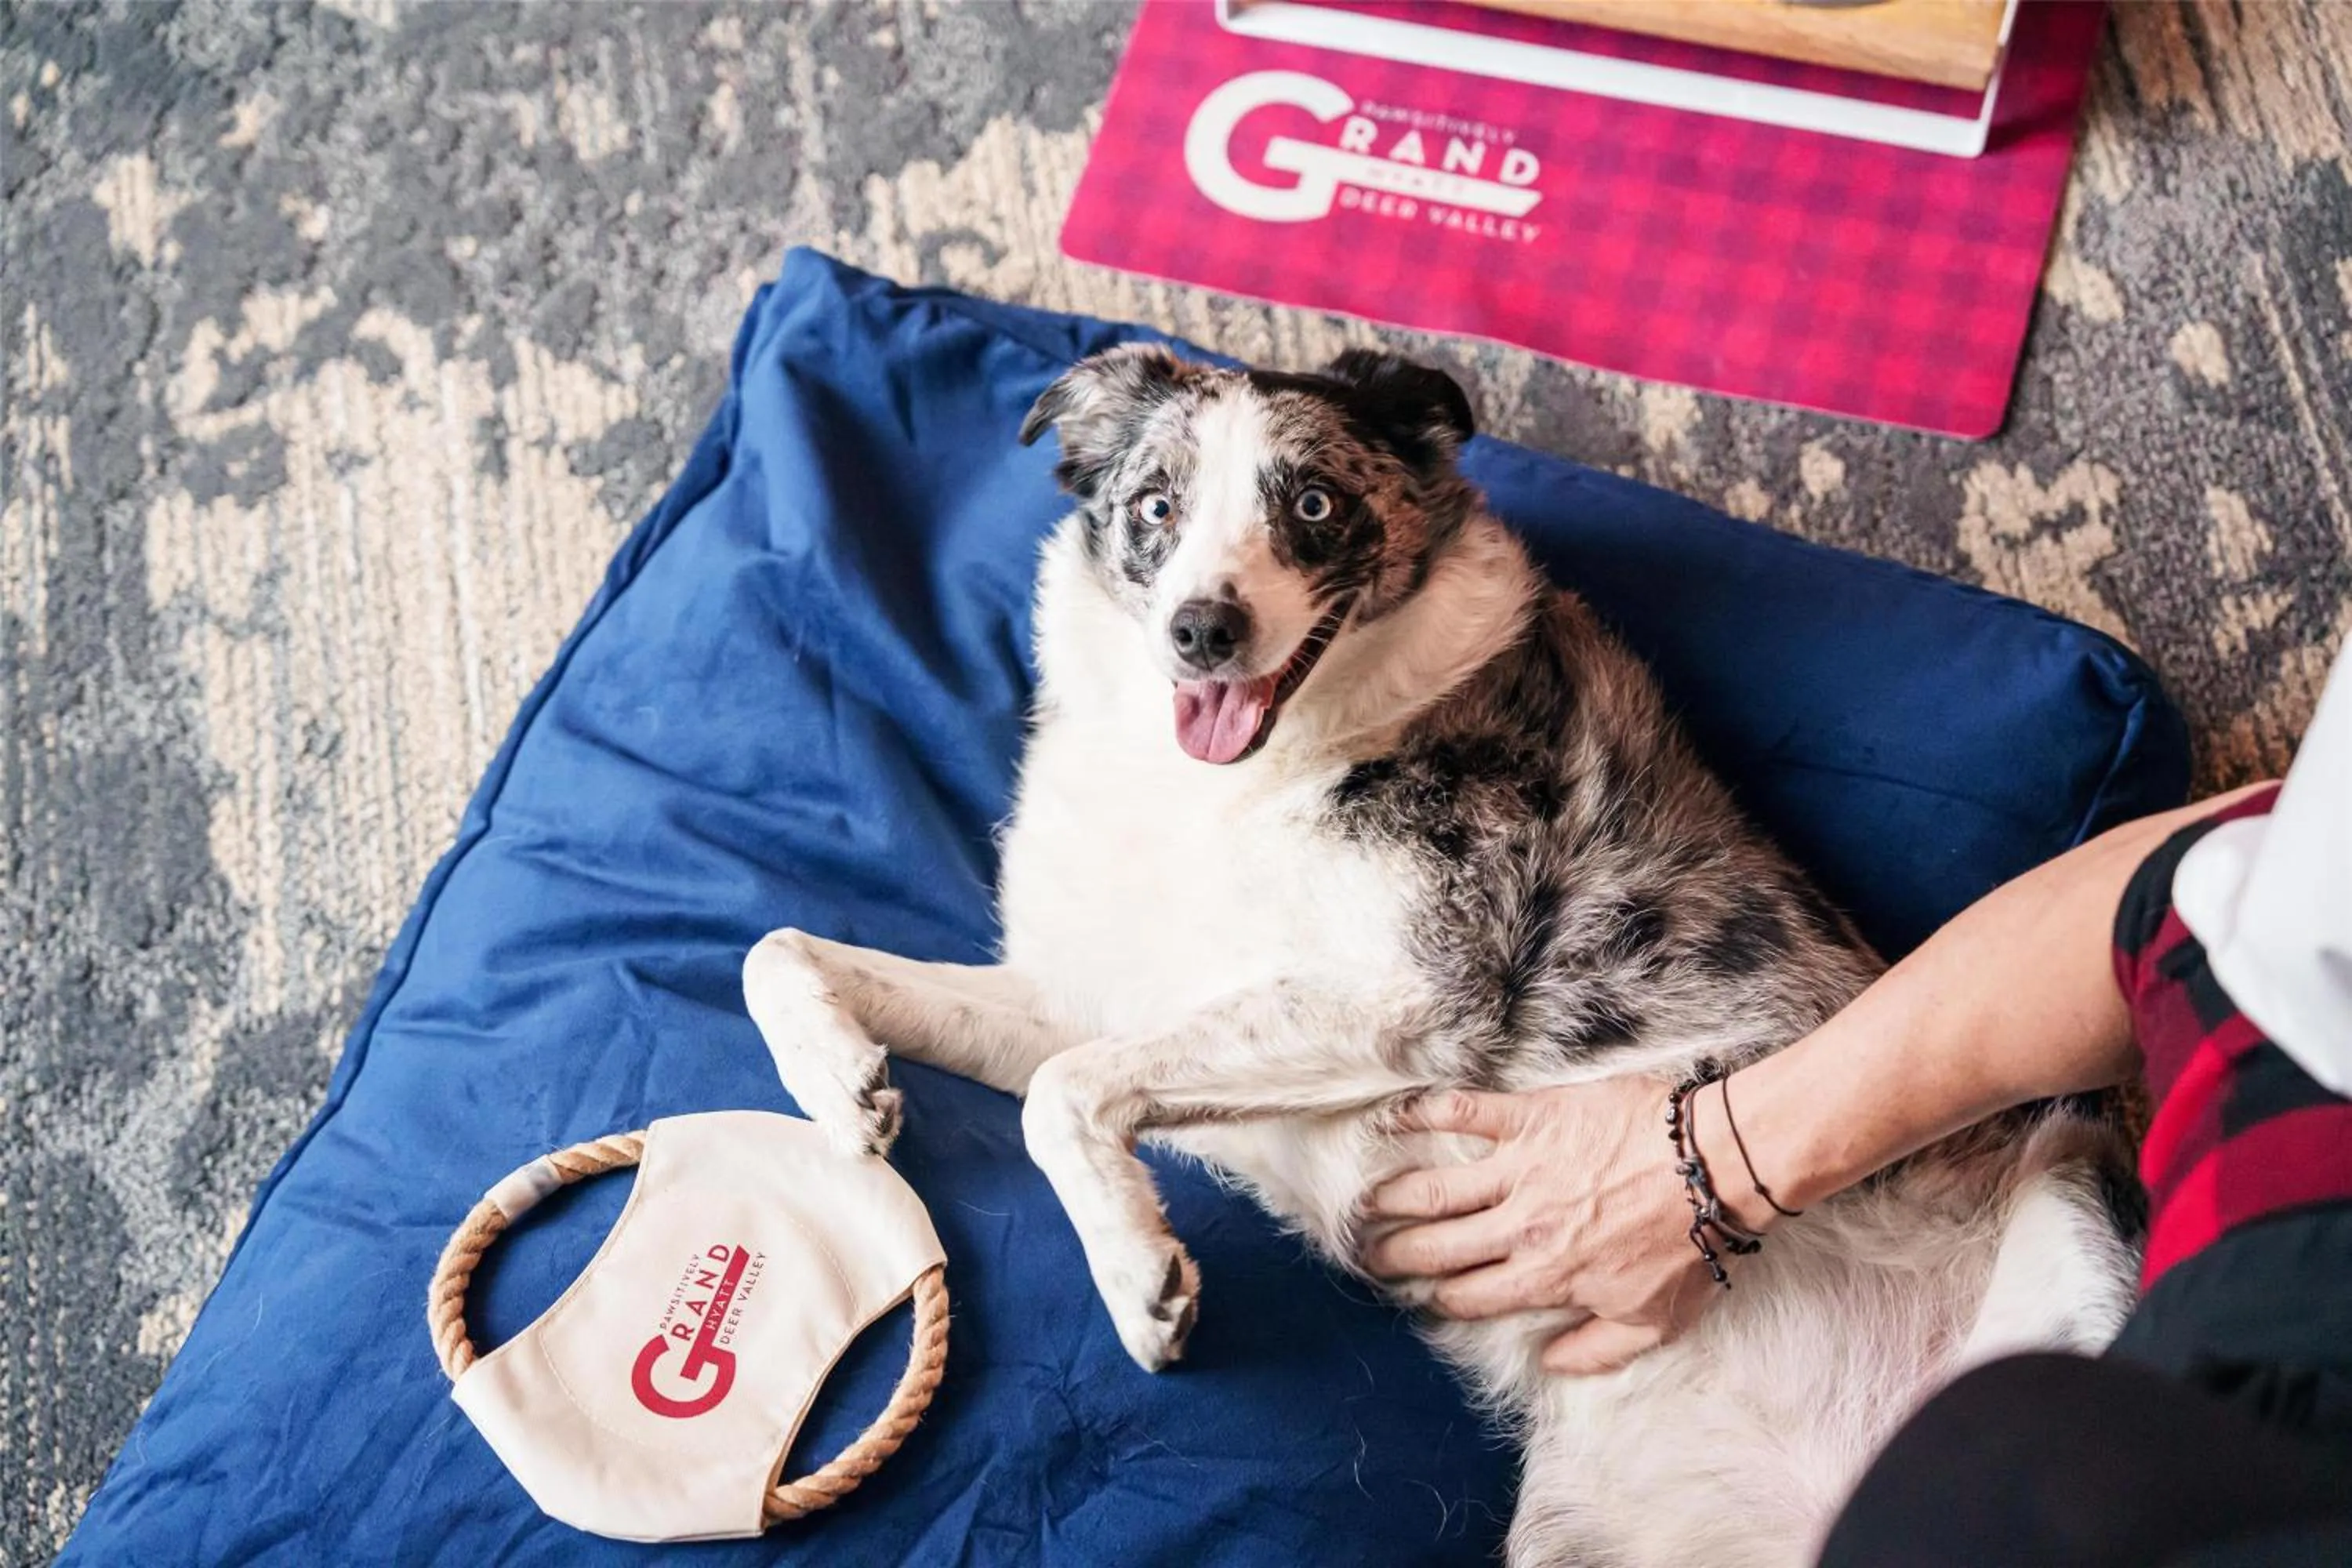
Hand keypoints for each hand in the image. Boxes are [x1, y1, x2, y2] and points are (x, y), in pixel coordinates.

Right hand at [1362, 1079, 1752, 1374]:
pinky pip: (1467, 1113)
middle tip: (1368, 1254)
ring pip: (1437, 1189)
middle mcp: (1521, 1227)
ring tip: (1365, 1202)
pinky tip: (1395, 1118)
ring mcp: (1522, 1170)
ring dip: (1394, 1197)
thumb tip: (1551, 1362)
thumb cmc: (1691, 1243)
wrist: (1716, 1166)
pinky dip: (1425, 1113)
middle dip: (1396, 1254)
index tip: (1421, 1296)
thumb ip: (1597, 1349)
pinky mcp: (1532, 1119)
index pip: (1473, 1295)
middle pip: (1439, 1247)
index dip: (1441, 1298)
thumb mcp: (1654, 1321)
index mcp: (1546, 1277)